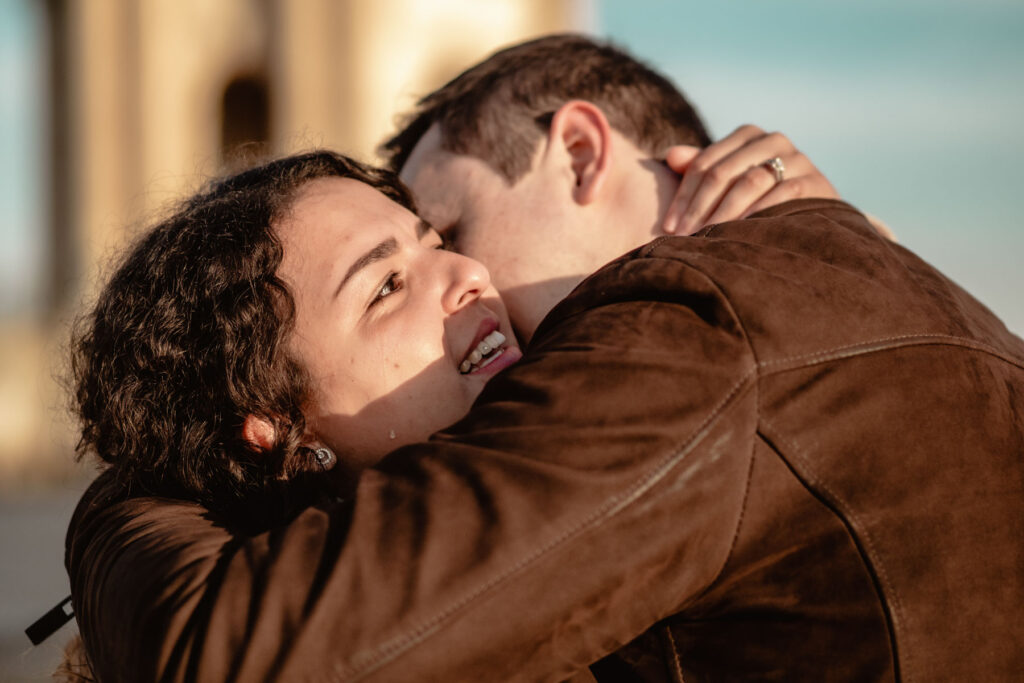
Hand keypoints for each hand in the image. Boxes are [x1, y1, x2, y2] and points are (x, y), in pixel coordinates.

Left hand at [662, 125, 839, 234]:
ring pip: (750, 182)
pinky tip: (741, 234)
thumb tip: (670, 155)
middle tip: (684, 237)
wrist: (815, 209)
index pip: (704, 163)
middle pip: (723, 172)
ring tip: (707, 238)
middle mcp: (773, 139)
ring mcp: (796, 158)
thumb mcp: (730, 180)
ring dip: (724, 214)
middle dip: (699, 208)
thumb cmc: (762, 195)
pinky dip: (759, 214)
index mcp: (747, 135)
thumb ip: (701, 167)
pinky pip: (782, 195)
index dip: (683, 197)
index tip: (669, 226)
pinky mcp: (814, 181)